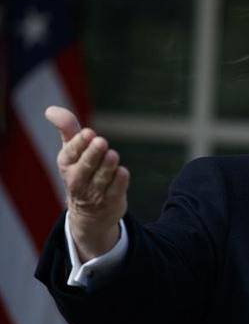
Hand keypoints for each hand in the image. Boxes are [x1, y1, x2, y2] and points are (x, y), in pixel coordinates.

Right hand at [45, 106, 128, 261]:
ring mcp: (95, 193)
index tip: (88, 133)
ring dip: (107, 166)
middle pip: (86, 166)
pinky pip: (115, 191)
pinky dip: (119, 182)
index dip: (79, 143)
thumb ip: (66, 128)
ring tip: (112, 155)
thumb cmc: (81, 171)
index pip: (70, 153)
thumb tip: (50, 109)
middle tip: (101, 141)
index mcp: (67, 164)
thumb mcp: (71, 151)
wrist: (90, 213)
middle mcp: (77, 180)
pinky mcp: (111, 201)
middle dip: (93, 154)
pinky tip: (122, 172)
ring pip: (102, 178)